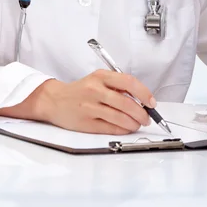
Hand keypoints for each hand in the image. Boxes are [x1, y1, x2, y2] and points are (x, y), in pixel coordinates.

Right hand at [28, 70, 155, 134]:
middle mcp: (95, 90)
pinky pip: (110, 128)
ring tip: (137, 124)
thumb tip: (141, 99)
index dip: (144, 93)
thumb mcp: (98, 79)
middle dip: (141, 113)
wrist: (55, 100)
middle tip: (147, 118)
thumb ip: (117, 85)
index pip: (129, 82)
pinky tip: (126, 128)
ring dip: (133, 123)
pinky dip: (122, 129)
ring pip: (120, 117)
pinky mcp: (86, 123)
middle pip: (126, 103)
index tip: (151, 102)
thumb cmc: (81, 90)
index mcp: (100, 76)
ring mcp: (90, 107)